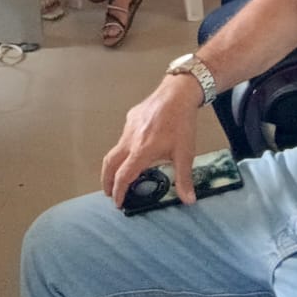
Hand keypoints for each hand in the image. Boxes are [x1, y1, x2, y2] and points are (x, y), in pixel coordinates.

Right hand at [100, 74, 201, 207]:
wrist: (178, 93)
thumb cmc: (182, 122)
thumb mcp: (185, 153)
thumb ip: (184, 178)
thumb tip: (189, 200)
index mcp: (142, 150)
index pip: (124, 176)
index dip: (119, 192)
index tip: (118, 203)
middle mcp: (130, 139)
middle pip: (110, 164)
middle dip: (107, 181)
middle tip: (109, 193)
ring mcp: (129, 128)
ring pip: (115, 150)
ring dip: (114, 165)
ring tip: (120, 175)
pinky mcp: (131, 118)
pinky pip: (123, 137)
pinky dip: (124, 149)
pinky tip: (135, 151)